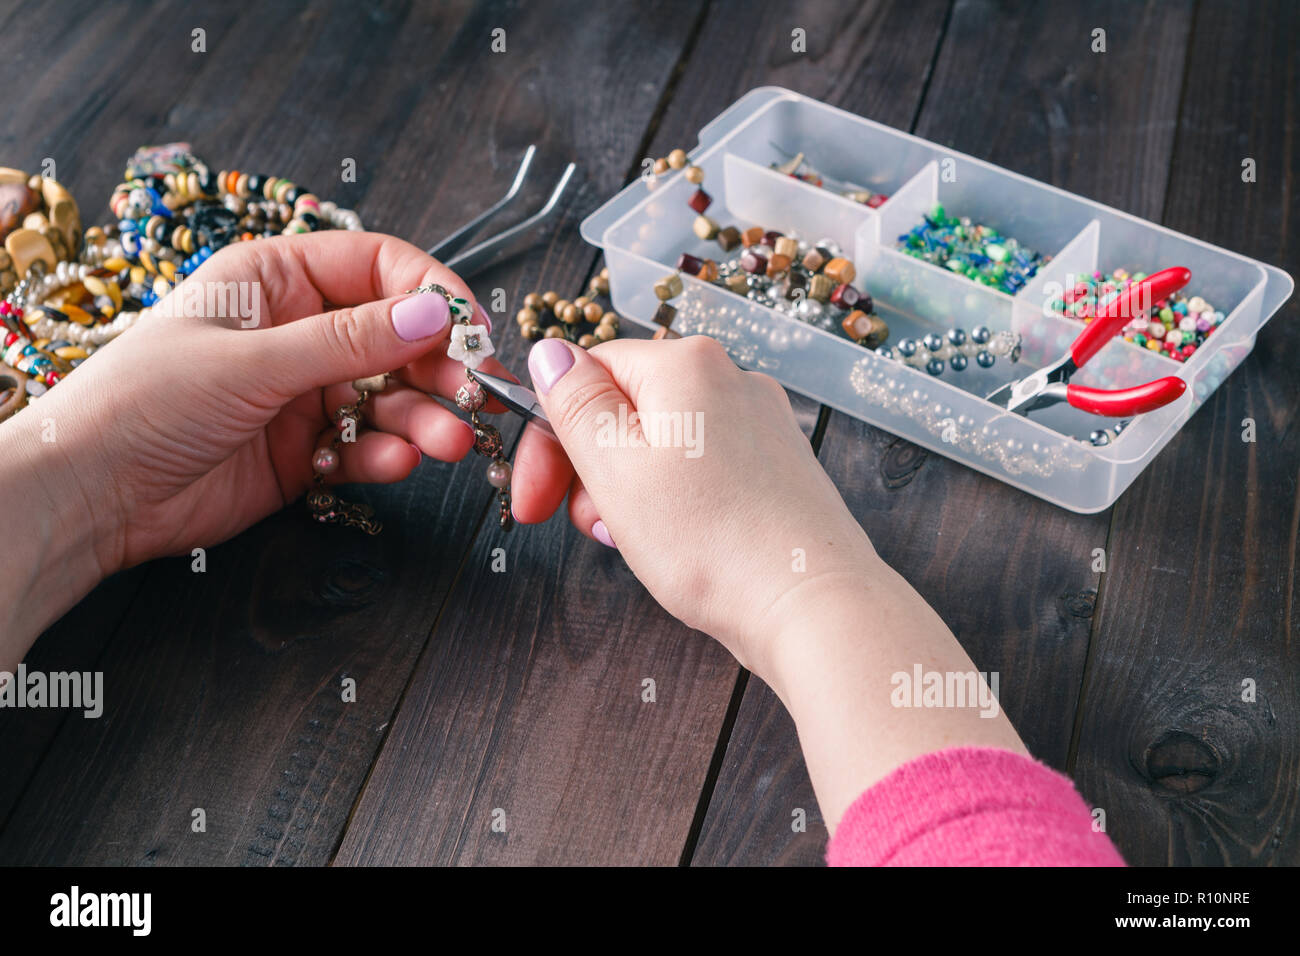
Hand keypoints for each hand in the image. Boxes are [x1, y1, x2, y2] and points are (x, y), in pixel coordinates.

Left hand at [3, 231, 516, 579]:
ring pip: (388, 397)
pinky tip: (395, 464)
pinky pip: (366, 446)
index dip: (431, 294)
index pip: (377, 267)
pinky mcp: (306, 450)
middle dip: (437, 367)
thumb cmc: (144, 402)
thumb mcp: (252, 361)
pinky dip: (386, 456)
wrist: (90, 495)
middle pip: (395, 337)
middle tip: (474, 396)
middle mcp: (298, 331)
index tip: (472, 331)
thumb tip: (434, 315)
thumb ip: (349, 342)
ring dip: (422, 419)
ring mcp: (304, 392)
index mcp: (275, 280)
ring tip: (449, 442)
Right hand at [509, 334, 878, 678]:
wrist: (811, 605)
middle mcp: (730, 379)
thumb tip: (550, 352)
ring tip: (634, 542)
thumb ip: (577, 403)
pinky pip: (703, 470)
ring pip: (662, 444)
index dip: (550, 438)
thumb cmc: (712, 542)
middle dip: (590, 468)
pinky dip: (674, 503)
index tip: (534, 496)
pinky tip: (676, 544)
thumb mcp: (616, 468)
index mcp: (685, 364)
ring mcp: (760, 423)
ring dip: (629, 491)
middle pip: (626, 408)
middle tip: (585, 526)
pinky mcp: (776, 467)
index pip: (588, 373)